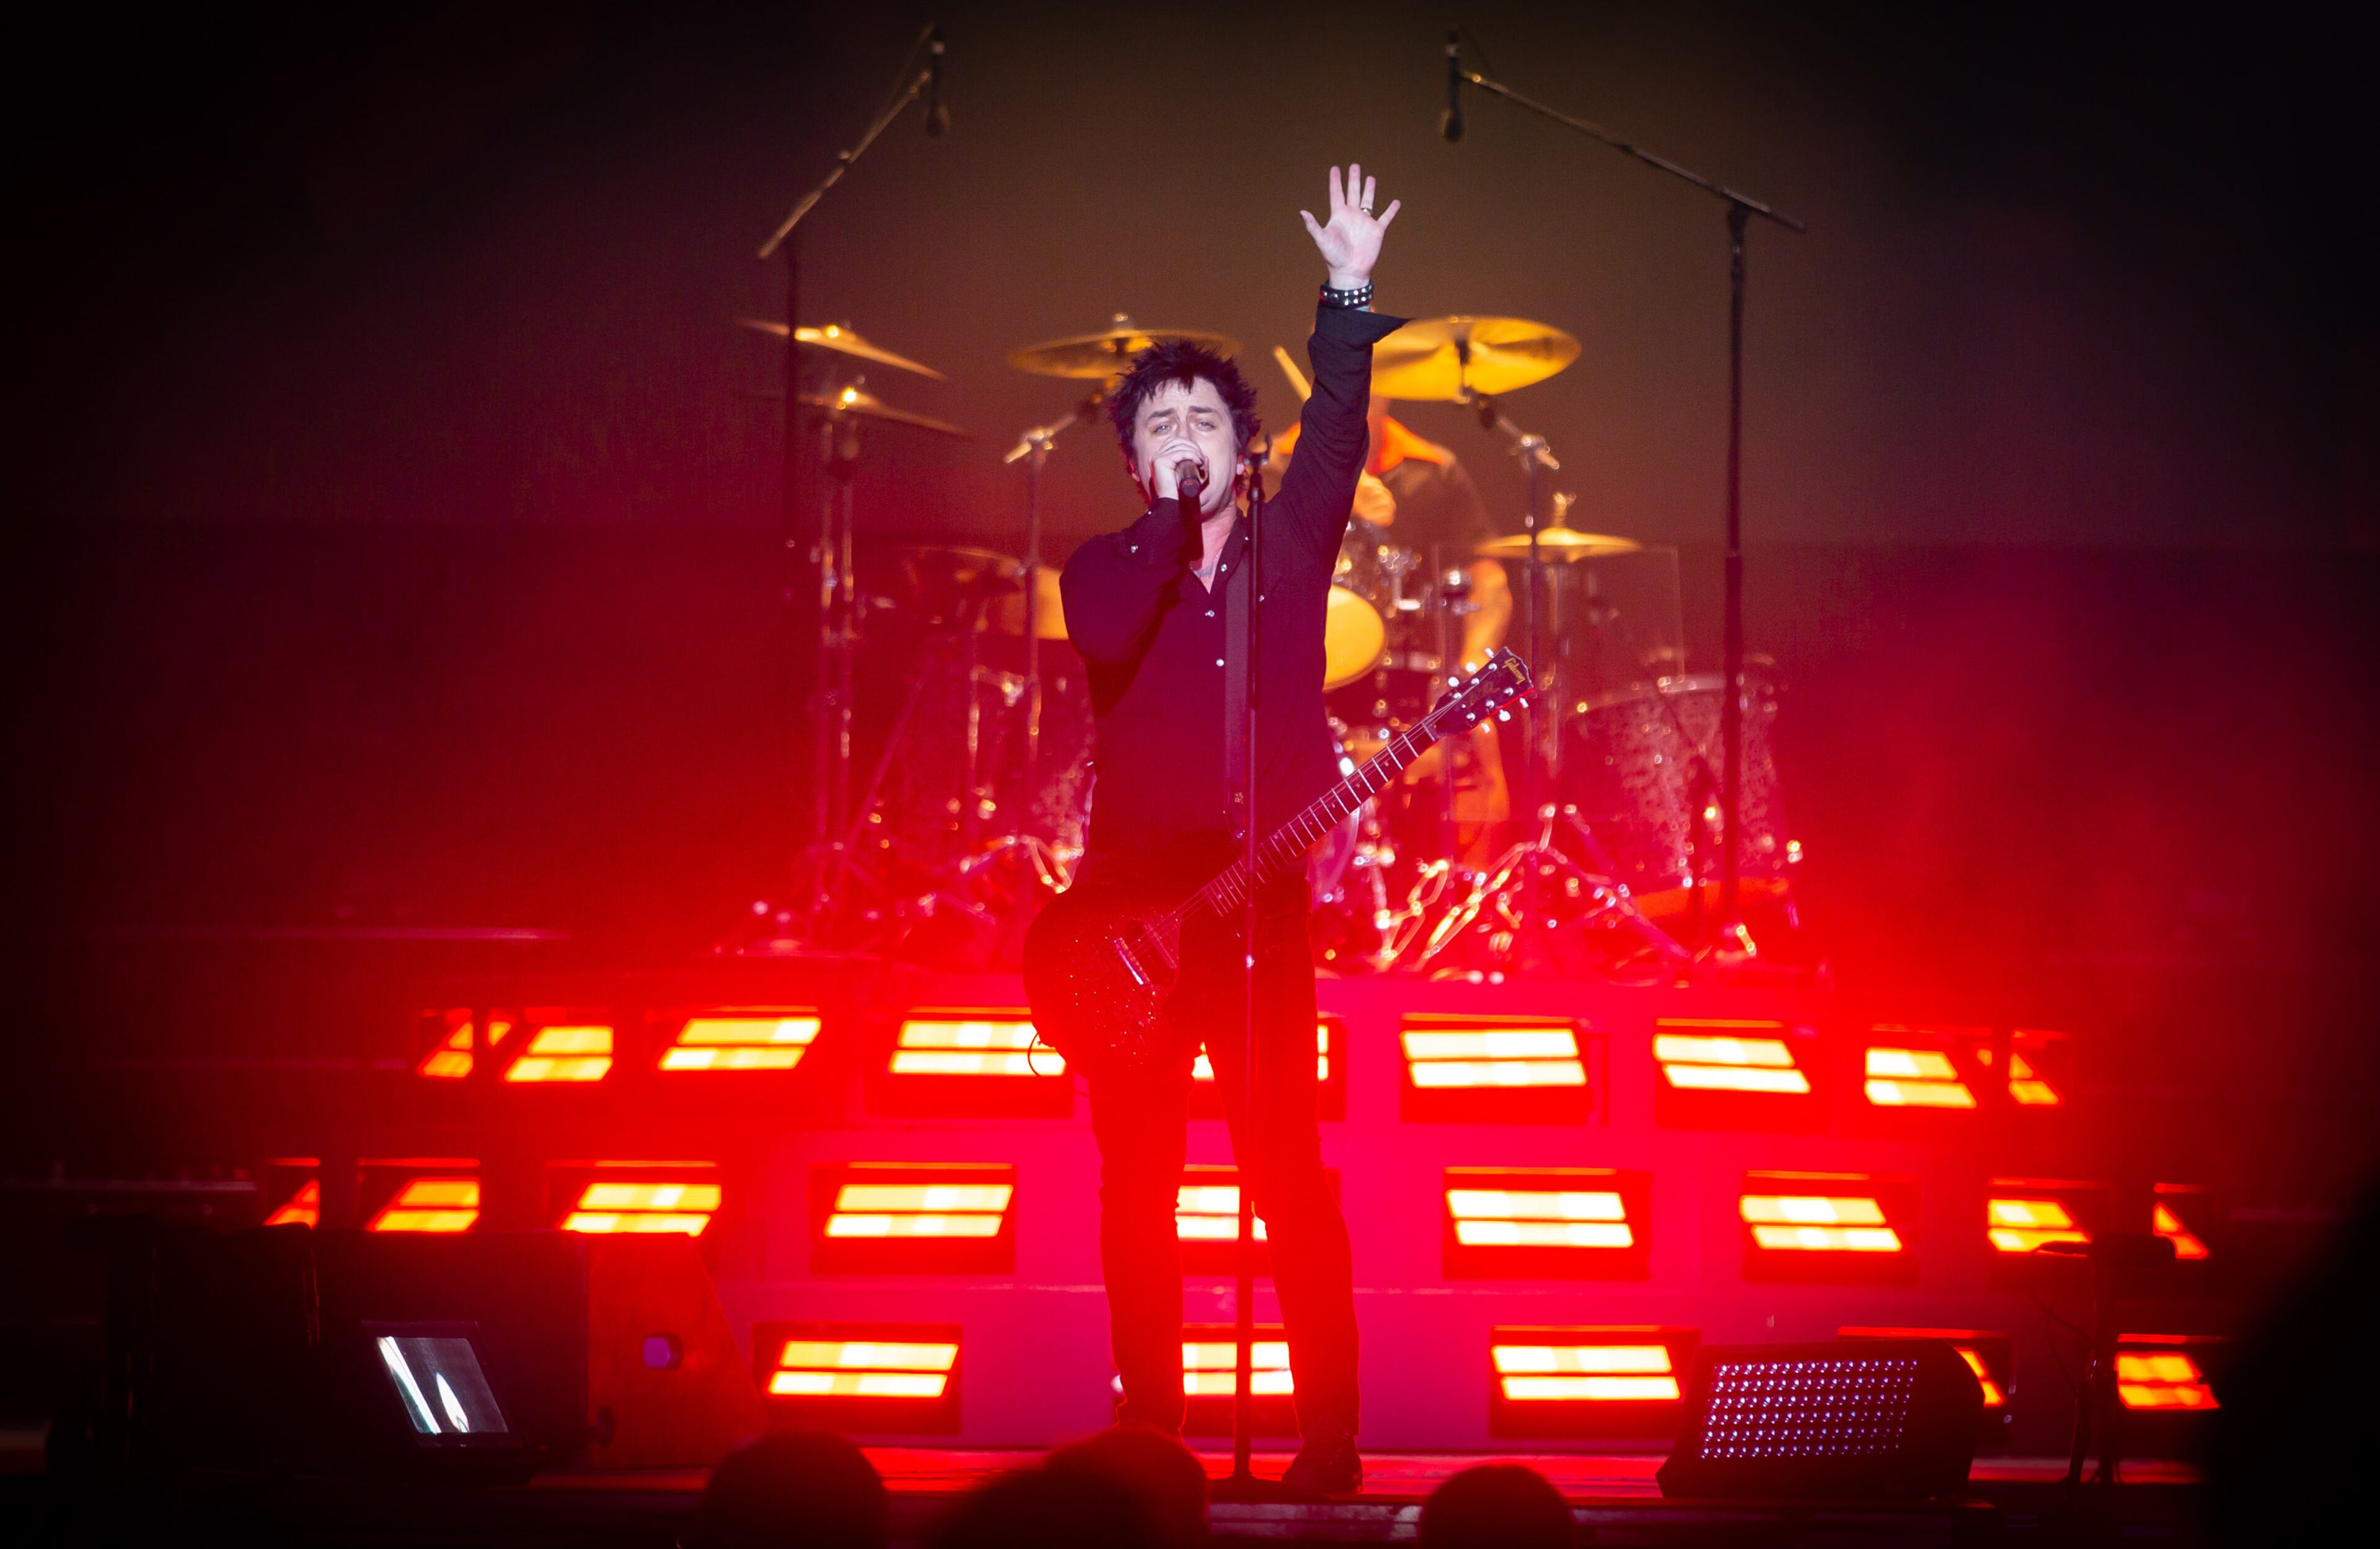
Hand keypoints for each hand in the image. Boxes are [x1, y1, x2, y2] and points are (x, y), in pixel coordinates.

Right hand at [1146, 441, 1204, 502]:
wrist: (1171, 504)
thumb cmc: (1180, 493)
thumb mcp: (1191, 477)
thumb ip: (1198, 468)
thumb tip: (1205, 457)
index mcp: (1160, 457)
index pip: (1175, 441)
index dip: (1189, 445)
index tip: (1199, 457)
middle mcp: (1156, 455)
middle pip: (1178, 440)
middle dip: (1193, 447)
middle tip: (1201, 460)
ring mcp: (1157, 458)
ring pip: (1180, 444)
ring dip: (1194, 451)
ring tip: (1201, 462)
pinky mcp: (1160, 461)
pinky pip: (1181, 452)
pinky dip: (1192, 455)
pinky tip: (1198, 462)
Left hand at [1300, 163, 1398, 289]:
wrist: (1349, 271)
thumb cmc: (1334, 257)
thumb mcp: (1322, 239)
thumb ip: (1313, 225)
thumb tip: (1302, 212)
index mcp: (1339, 215)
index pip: (1336, 193)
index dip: (1335, 181)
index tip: (1335, 168)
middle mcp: (1352, 216)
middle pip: (1353, 192)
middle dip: (1354, 179)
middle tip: (1355, 166)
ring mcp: (1365, 222)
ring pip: (1368, 201)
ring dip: (1369, 190)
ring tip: (1370, 178)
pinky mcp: (1377, 230)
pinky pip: (1385, 217)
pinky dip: (1391, 210)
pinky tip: (1396, 202)